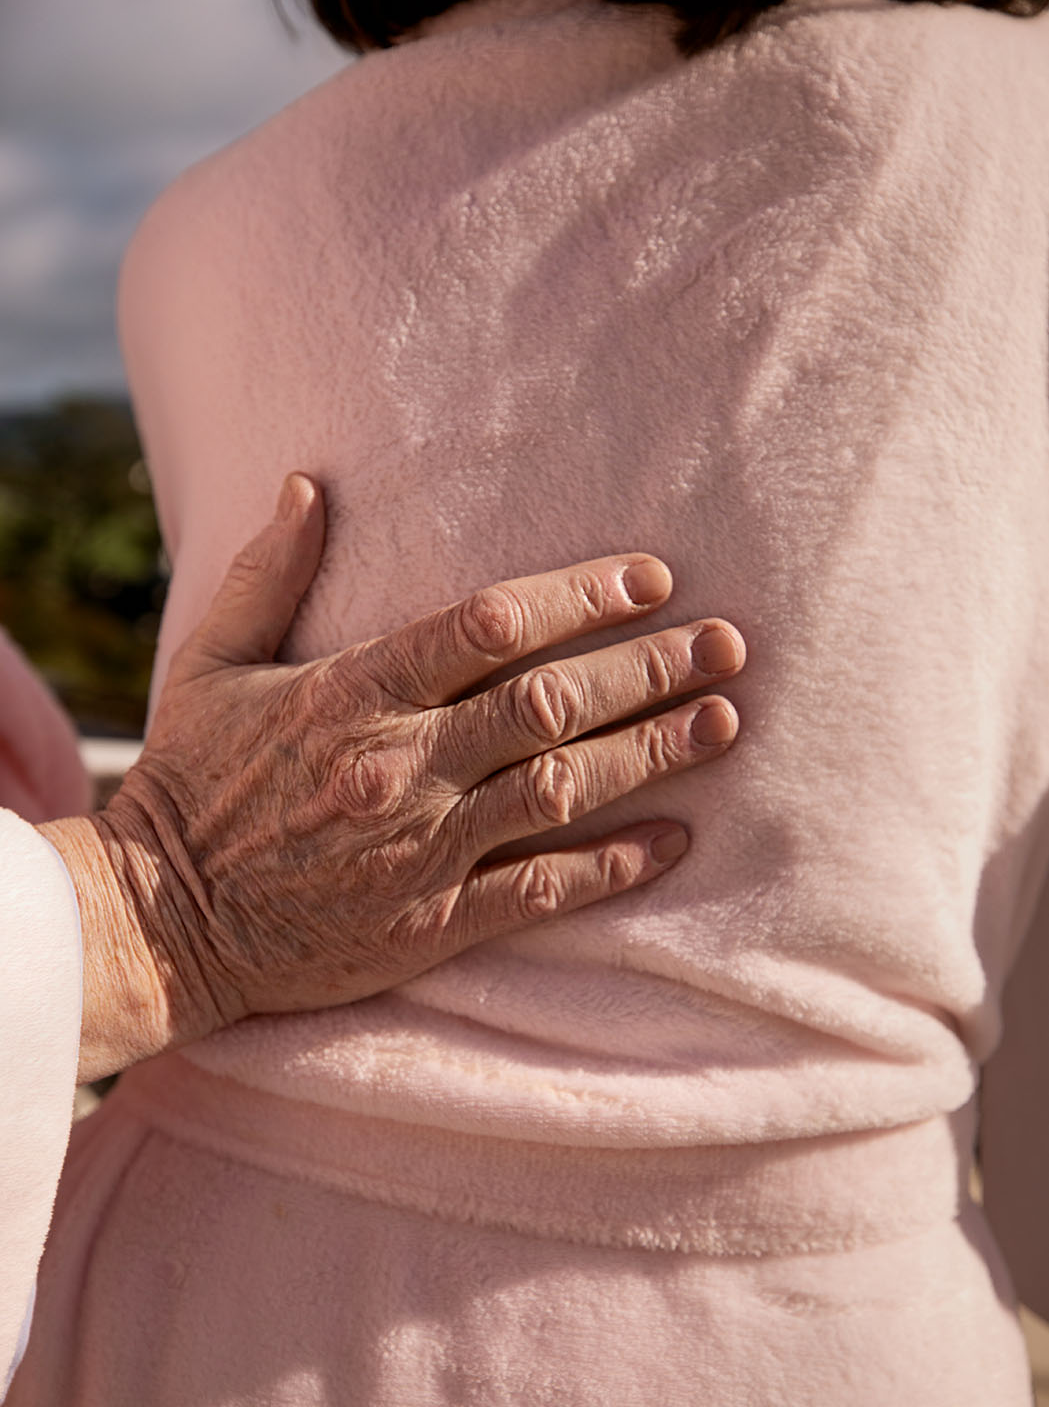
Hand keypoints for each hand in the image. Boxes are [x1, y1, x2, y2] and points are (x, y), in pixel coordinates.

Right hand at [45, 474, 743, 1081]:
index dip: (580, 596)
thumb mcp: (211, 663)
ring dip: (653, 752)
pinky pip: (541, 891)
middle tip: (727, 643)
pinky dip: (614, 866)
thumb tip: (310, 483)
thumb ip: (267, 572)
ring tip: (724, 721)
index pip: (490, 625)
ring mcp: (421, 847)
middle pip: (550, 702)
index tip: (649, 579)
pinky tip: (676, 841)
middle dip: (647, 667)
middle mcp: (401, 764)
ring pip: (563, 790)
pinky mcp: (430, 924)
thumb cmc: (189, 784)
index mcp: (355, 692)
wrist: (159, 922)